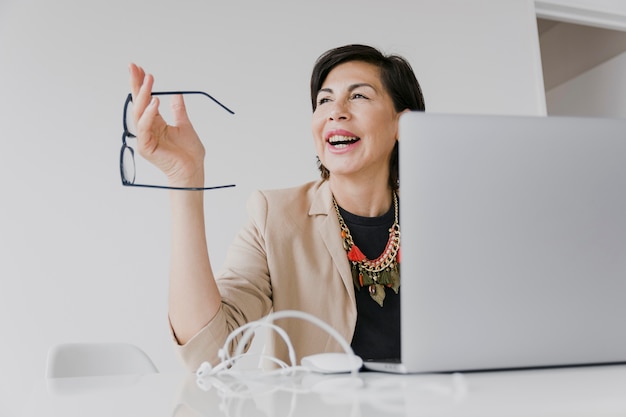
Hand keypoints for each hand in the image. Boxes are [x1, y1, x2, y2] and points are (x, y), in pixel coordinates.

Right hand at [129, 63, 205, 187]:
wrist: (194, 169)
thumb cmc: (189, 153)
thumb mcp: (185, 125)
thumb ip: (178, 110)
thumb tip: (176, 94)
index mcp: (155, 123)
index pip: (146, 100)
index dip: (142, 85)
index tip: (139, 68)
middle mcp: (147, 129)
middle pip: (139, 103)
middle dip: (137, 85)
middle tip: (135, 67)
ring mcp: (145, 138)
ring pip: (140, 113)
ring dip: (144, 95)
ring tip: (149, 81)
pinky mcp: (147, 147)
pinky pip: (145, 128)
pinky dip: (149, 114)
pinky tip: (154, 102)